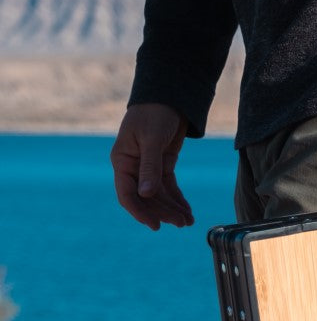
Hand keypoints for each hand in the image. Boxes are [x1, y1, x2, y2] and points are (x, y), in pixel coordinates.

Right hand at [111, 103, 192, 230]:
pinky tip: (187, 210)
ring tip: (188, 221)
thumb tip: (146, 195)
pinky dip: (177, 199)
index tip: (155, 225)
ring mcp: (147, 167)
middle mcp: (132, 166)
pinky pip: (168, 187)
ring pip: (159, 195)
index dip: (140, 212)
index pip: (127, 193)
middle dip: (163, 211)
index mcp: (122, 160)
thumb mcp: (152, 139)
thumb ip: (149, 167)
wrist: (169, 95)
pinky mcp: (163, 164)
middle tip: (182, 223)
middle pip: (146, 198)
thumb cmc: (154, 113)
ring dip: (172, 208)